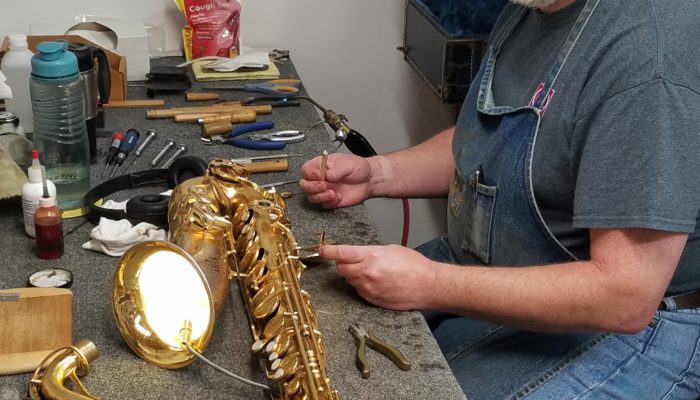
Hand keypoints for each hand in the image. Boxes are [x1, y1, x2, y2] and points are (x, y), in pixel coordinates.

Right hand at [299, 153, 373, 207]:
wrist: (370, 180)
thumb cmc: (358, 167)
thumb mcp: (348, 163)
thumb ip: (337, 169)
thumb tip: (327, 175)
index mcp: (321, 165)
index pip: (306, 169)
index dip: (310, 174)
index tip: (319, 176)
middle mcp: (320, 178)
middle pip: (304, 185)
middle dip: (312, 187)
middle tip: (324, 186)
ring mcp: (324, 190)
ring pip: (312, 197)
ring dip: (321, 197)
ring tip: (333, 193)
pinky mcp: (330, 200)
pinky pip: (324, 204)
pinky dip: (330, 202)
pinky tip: (339, 197)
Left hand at [319, 244, 435, 309]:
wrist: (428, 285)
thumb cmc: (414, 265)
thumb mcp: (390, 249)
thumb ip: (369, 252)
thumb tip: (356, 255)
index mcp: (370, 257)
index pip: (341, 253)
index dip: (328, 251)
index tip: (320, 250)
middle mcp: (366, 274)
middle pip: (342, 269)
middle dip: (345, 264)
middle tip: (356, 260)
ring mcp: (368, 289)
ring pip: (351, 281)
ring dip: (355, 275)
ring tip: (375, 272)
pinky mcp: (372, 301)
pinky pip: (360, 291)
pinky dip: (364, 286)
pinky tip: (379, 283)